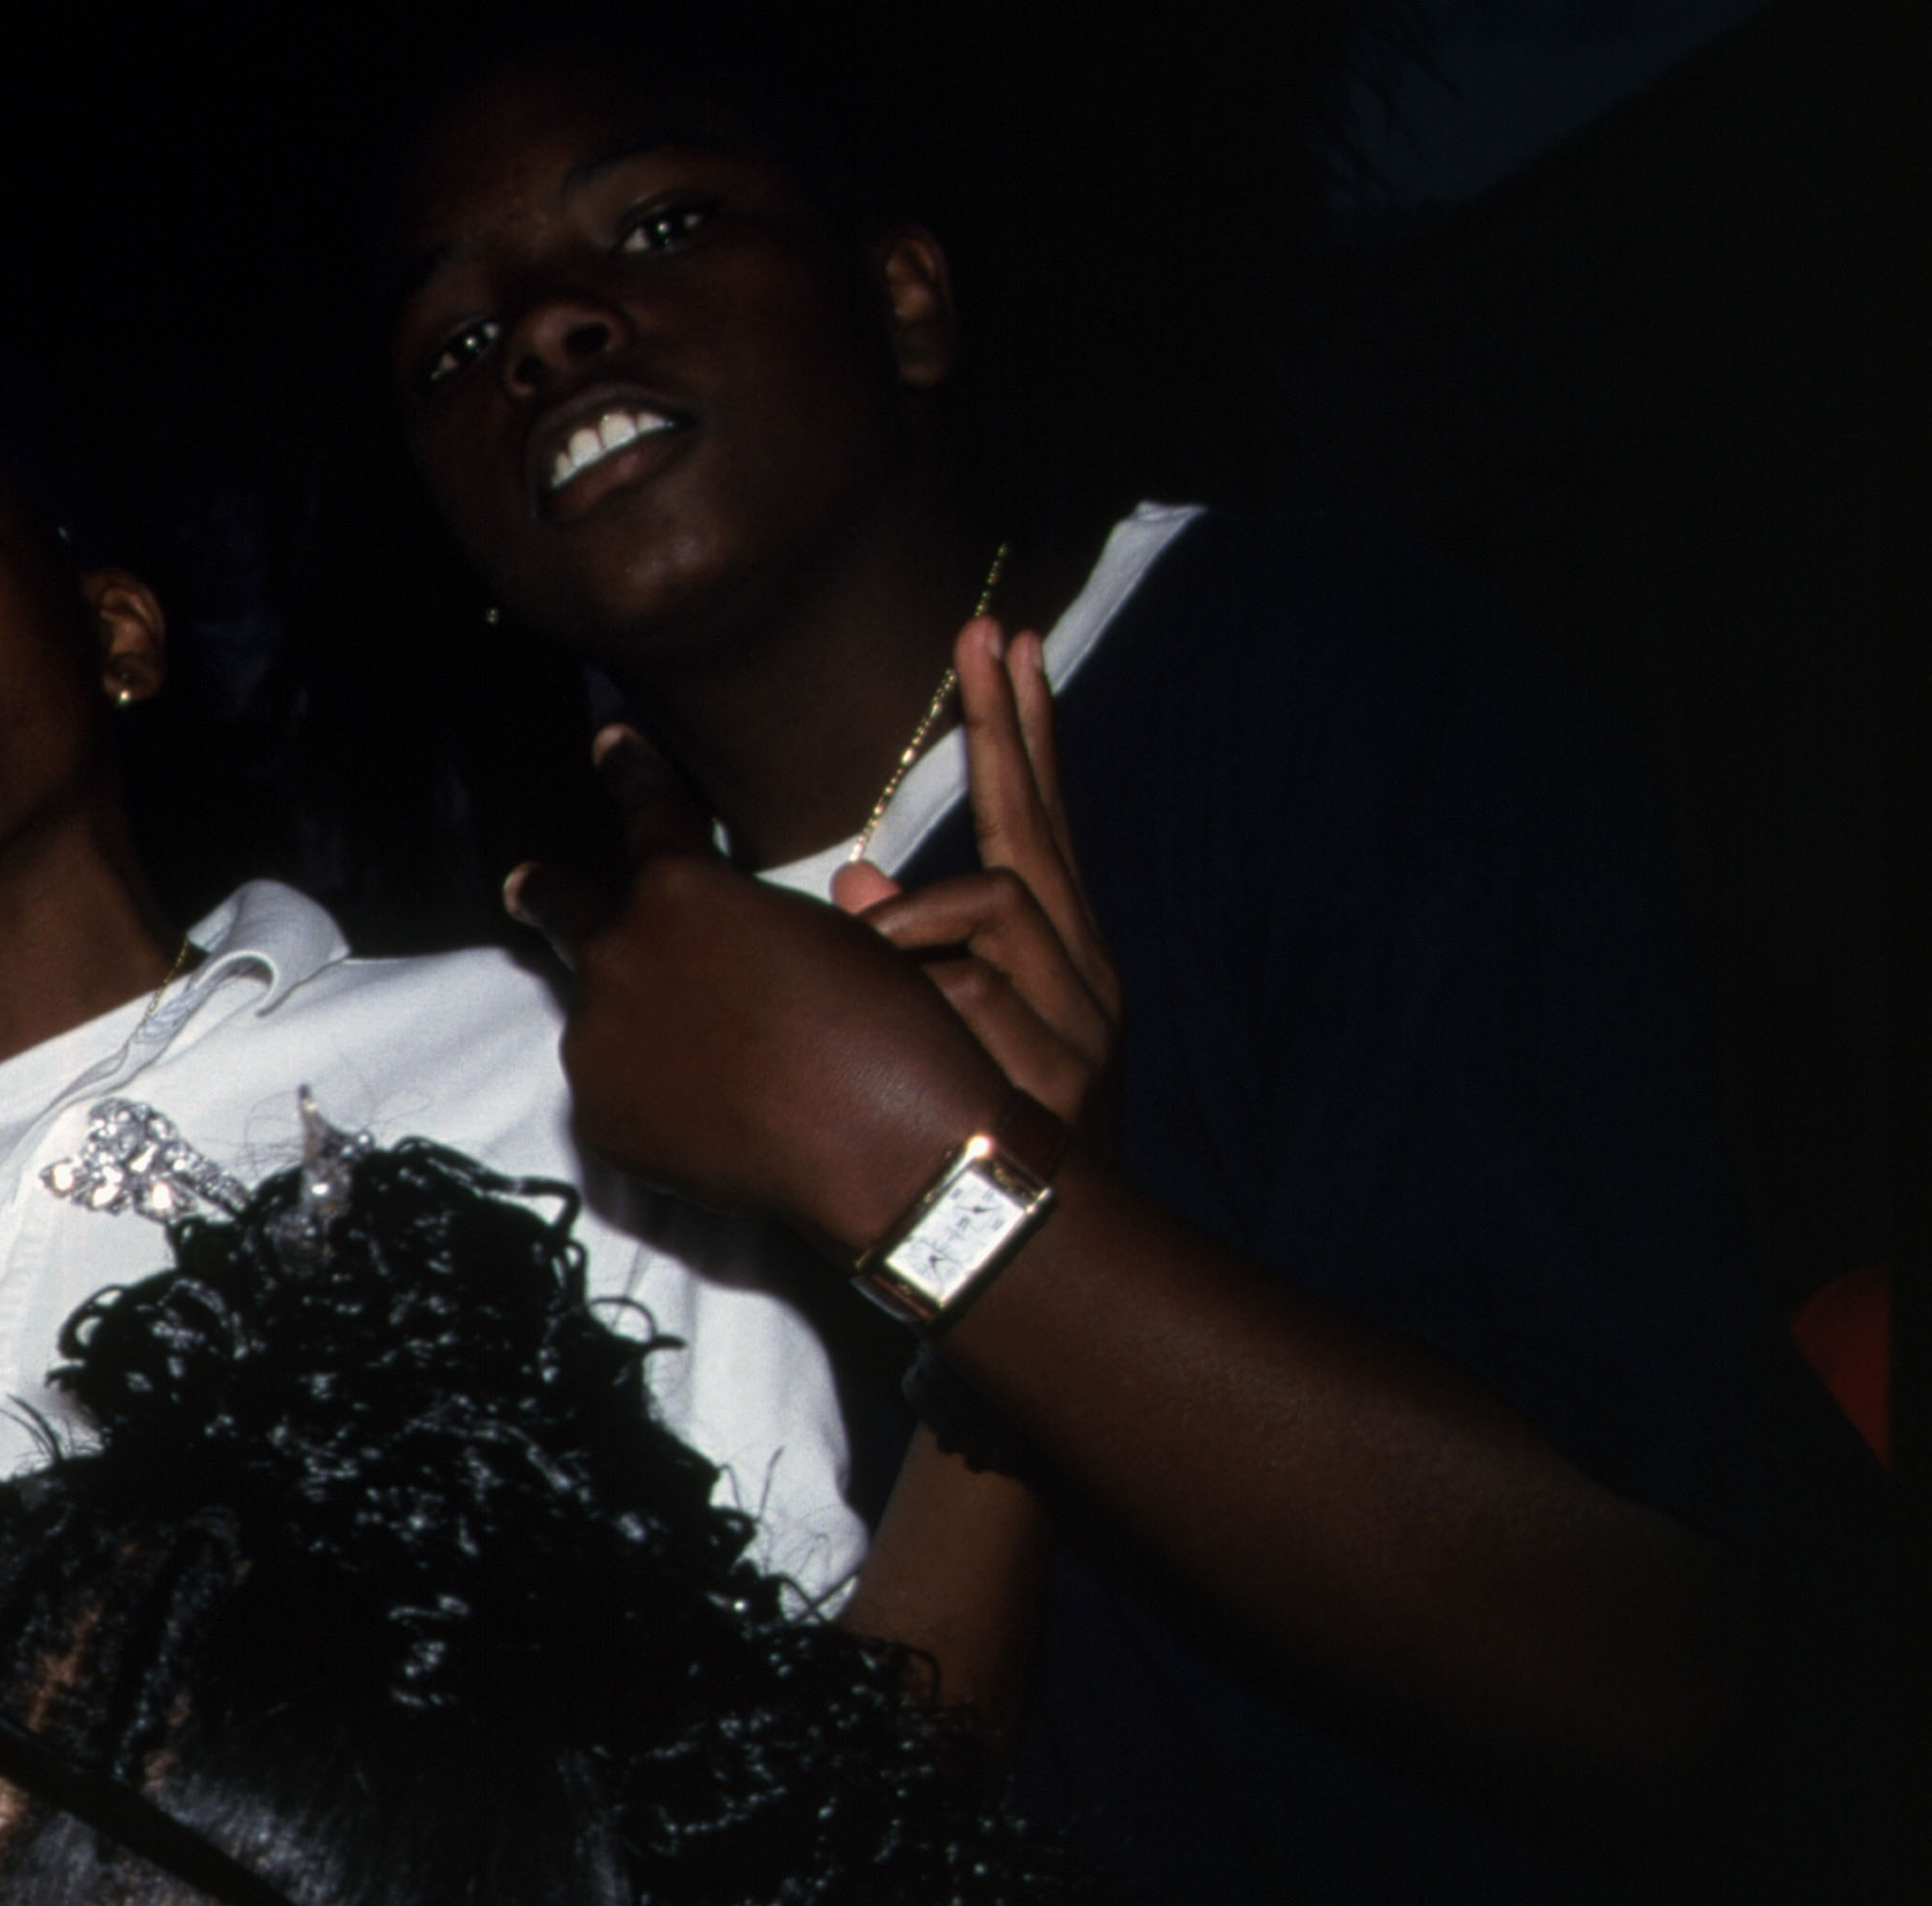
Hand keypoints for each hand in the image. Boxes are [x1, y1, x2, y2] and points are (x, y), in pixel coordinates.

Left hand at [505, 722, 1013, 1252]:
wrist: (882, 1142)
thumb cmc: (881, 1025)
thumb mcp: (820, 934)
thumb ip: (738, 925)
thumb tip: (707, 951)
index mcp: (681, 892)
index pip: (649, 813)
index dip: (631, 772)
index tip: (609, 745)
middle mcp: (620, 956)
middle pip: (565, 912)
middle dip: (542, 895)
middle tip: (520, 886)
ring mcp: (599, 1043)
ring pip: (603, 1020)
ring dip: (636, 1026)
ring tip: (713, 1062)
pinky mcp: (599, 1119)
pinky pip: (618, 1094)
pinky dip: (653, 1098)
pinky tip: (715, 1118)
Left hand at [829, 623, 1120, 1127]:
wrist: (1030, 1250)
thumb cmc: (961, 1141)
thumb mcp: (930, 1030)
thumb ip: (901, 950)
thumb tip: (851, 873)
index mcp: (1051, 955)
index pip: (1034, 820)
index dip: (1022, 732)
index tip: (1007, 640)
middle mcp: (1081, 966)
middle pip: (1040, 823)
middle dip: (1010, 724)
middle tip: (989, 630)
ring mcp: (1078, 1010)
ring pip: (999, 902)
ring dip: (919, 924)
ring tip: (870, 969)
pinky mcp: (1060, 1057)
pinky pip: (976, 984)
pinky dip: (927, 989)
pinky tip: (904, 1022)